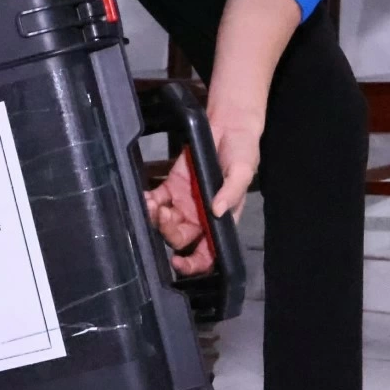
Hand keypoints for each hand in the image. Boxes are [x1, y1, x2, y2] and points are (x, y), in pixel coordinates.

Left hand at [143, 108, 260, 275]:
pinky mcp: (171, 186)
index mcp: (220, 221)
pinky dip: (148, 202)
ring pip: (164, 222)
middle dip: (169, 232)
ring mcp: (184, 203)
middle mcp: (200, 217)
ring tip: (153, 203)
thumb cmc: (243, 151)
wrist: (229, 125)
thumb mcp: (243, 171)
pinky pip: (156, 200)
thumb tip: (218, 211)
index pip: (208, 253)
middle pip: (180, 239)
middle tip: (164, 214)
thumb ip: (232, 191)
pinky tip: (145, 197)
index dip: (194, 264)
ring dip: (155, 217)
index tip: (179, 263)